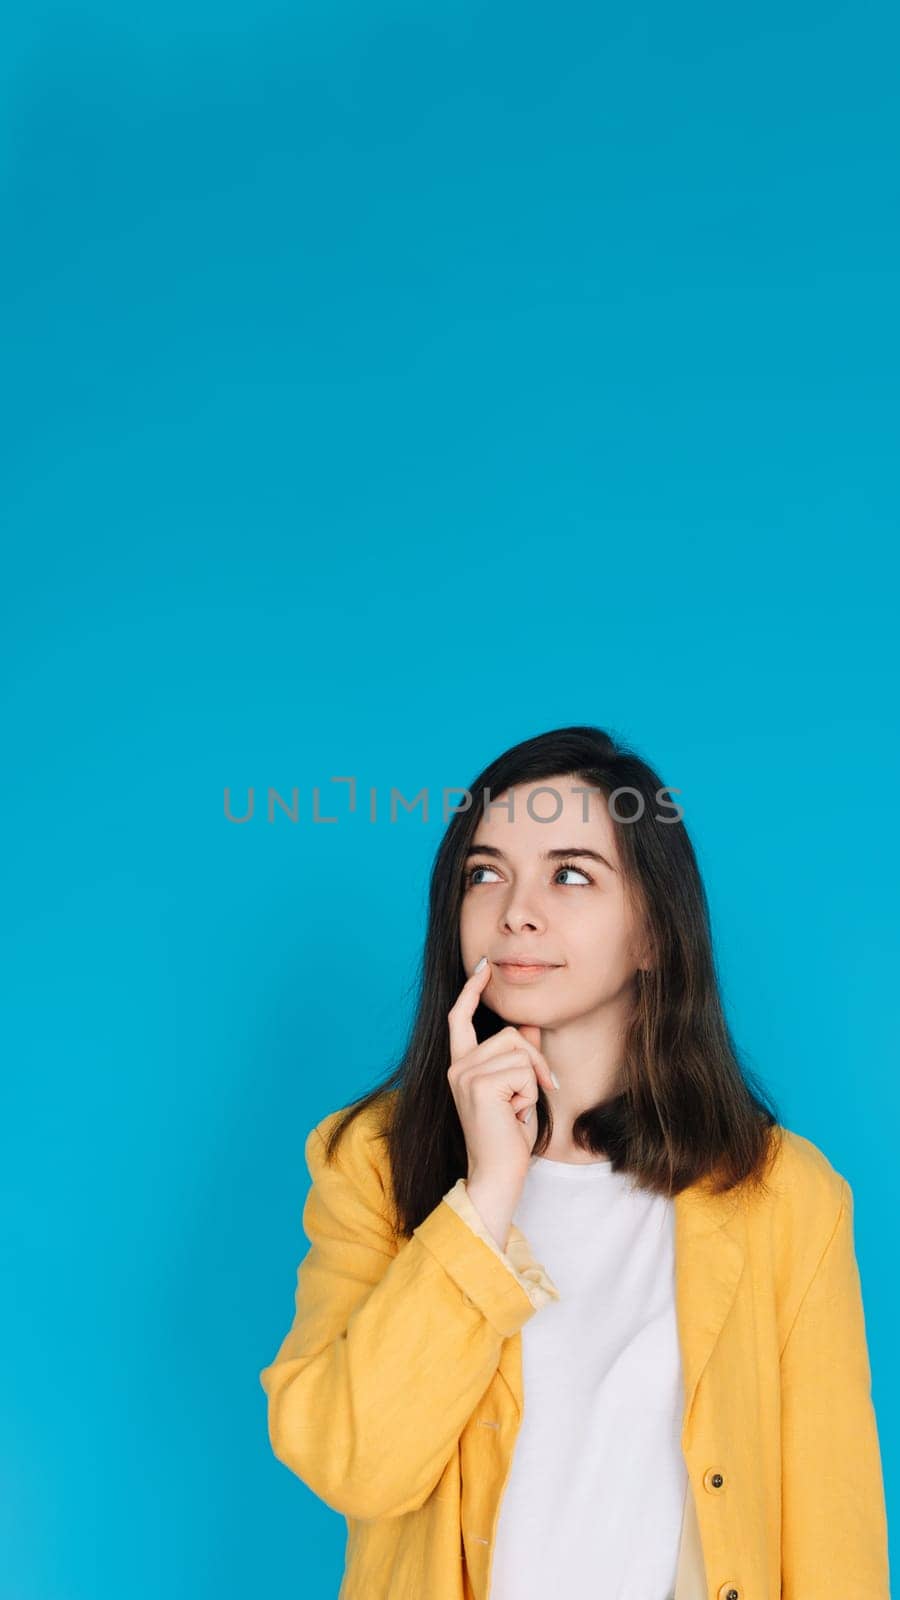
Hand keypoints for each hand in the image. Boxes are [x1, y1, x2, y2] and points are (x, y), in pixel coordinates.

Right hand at [447, 957, 555, 1185]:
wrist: (497, 1174)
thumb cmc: (508, 1137)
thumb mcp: (516, 1090)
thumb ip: (517, 1056)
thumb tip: (527, 1025)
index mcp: (460, 1066)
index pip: (460, 1018)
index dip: (472, 990)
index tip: (484, 967)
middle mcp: (457, 1067)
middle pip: (510, 1034)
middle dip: (535, 1060)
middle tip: (538, 1093)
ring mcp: (464, 1074)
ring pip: (519, 1050)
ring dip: (532, 1079)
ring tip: (519, 1109)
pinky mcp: (478, 1084)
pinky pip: (522, 1071)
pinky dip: (530, 1093)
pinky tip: (516, 1115)